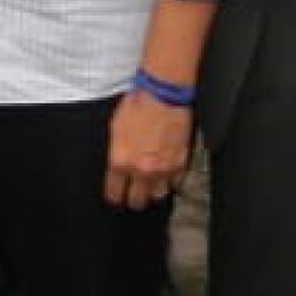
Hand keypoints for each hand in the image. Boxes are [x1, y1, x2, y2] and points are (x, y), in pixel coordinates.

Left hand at [103, 89, 191, 208]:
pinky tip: (165, 172)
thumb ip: (116, 154)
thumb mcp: (115, 129)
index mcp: (120, 161)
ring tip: (150, 183)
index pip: (114, 194)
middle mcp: (142, 170)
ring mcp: (163, 169)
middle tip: (133, 193)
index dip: (114, 196)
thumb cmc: (138, 105)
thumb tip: (116, 167)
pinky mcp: (181, 164)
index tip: (115, 196)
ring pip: (158, 195)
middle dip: (133, 198)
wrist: (164, 94)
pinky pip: (175, 183)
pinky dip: (170, 180)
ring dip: (153, 190)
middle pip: (137, 201)